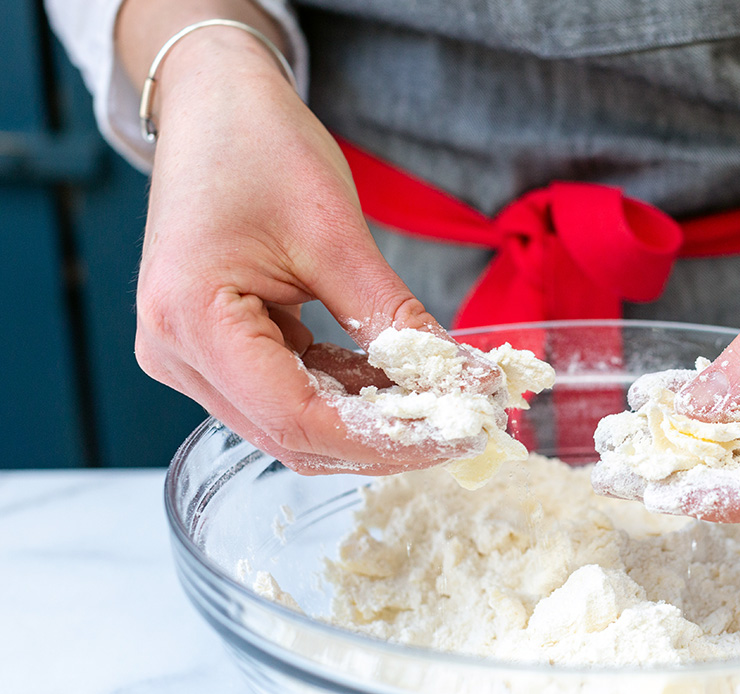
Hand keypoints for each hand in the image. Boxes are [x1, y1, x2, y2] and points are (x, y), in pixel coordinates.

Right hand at [132, 28, 499, 473]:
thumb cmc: (258, 148)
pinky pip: (289, 396)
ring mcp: (192, 358)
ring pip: (294, 427)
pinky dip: (348, 396)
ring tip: (442, 408)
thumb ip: (393, 316)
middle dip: (385, 441)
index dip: (385, 440)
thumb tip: (460, 380)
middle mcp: (178, 354)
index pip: (297, 420)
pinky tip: (400, 384)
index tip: (457, 434)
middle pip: (294, 437)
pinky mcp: (217, 353)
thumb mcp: (335, 233)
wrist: (212, 106)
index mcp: (192, 320)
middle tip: (463, 429)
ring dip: (370, 425)